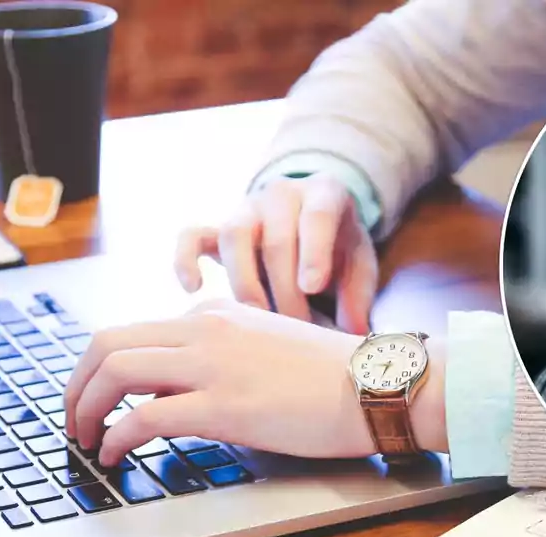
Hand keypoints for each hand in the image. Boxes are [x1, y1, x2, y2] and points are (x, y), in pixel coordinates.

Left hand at [63, 299, 447, 466]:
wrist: (377, 384)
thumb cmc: (335, 377)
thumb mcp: (268, 348)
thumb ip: (225, 355)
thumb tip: (186, 388)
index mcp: (215, 316)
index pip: (135, 332)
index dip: (102, 370)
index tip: (97, 399)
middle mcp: (205, 330)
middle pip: (107, 343)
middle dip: (77, 385)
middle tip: (73, 420)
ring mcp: (212, 365)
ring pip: (115, 371)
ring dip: (85, 408)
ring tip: (85, 440)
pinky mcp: (223, 405)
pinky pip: (144, 417)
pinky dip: (116, 438)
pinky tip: (115, 456)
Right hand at [174, 174, 378, 334]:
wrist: (311, 219)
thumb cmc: (338, 247)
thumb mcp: (359, 263)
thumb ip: (358, 294)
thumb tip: (353, 333)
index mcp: (324, 194)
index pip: (317, 216)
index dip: (313, 252)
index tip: (312, 287)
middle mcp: (282, 195)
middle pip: (275, 239)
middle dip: (285, 290)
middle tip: (296, 329)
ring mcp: (246, 209)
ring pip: (234, 237)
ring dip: (246, 284)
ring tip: (259, 322)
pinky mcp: (218, 228)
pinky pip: (192, 236)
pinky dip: (186, 259)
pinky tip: (194, 289)